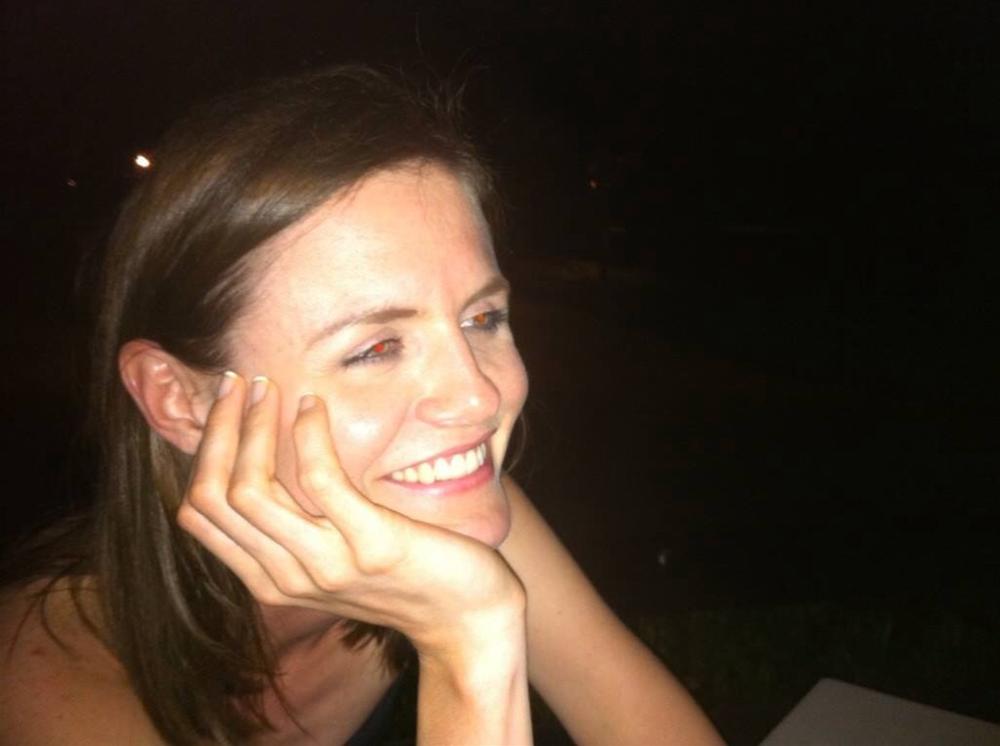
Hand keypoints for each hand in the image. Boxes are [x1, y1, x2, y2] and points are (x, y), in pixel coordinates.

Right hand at [177, 373, 524, 658]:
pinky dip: (307, 435)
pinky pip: (320, 481)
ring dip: (251, 427)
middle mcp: (288, 578)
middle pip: (215, 498)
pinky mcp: (373, 545)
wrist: (467, 616)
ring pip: (251, 490)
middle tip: (235, 381)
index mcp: (270, 580)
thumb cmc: (401, 577)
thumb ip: (293, 528)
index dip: (202, 452)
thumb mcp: (331, 558)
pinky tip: (311, 405)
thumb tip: (259, 466)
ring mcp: (328, 565)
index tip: (224, 406)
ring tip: (264, 386)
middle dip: (218, 430)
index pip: (200, 514)